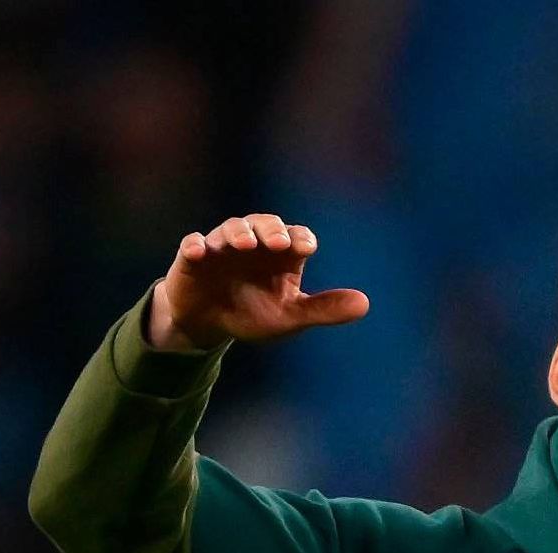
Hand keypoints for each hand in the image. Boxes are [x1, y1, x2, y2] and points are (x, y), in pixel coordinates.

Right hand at [149, 215, 373, 351]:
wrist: (210, 323)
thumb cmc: (254, 313)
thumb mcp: (290, 316)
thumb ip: (324, 309)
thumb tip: (365, 304)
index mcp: (281, 255)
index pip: (296, 236)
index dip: (300, 239)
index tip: (304, 248)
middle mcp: (254, 243)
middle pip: (264, 223)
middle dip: (271, 229)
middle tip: (277, 241)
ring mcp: (222, 246)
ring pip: (231, 229)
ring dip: (238, 233)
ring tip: (244, 243)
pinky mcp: (193, 257)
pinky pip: (192, 245)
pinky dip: (195, 245)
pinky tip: (197, 250)